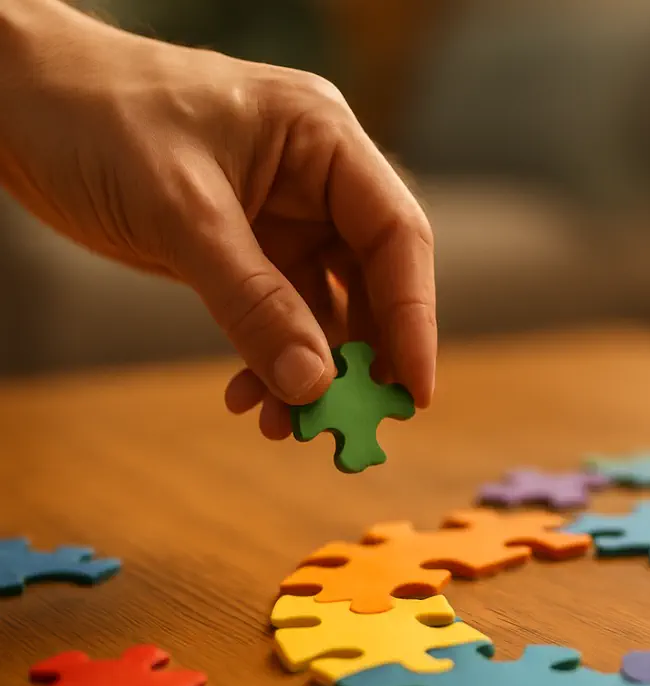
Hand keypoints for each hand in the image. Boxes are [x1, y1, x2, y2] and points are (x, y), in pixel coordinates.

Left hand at [0, 0, 435, 438]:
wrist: (14, 99)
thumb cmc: (95, 117)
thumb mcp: (180, 211)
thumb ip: (252, 300)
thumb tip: (312, 383)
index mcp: (323, 138)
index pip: (396, 233)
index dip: (413, 316)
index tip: (412, 391)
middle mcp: (317, 177)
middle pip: (373, 278)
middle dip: (362, 355)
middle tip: (354, 424)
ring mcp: (283, 214)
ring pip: (325, 307)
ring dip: (312, 370)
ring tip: (288, 426)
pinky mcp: (245, 247)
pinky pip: (279, 315)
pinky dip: (272, 359)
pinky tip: (251, 396)